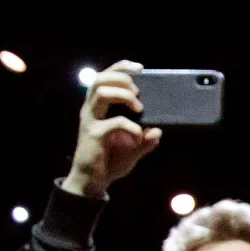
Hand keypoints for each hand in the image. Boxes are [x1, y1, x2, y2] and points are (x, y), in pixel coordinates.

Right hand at [65, 62, 162, 198]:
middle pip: (99, 79)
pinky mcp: (94, 135)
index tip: (140, 69)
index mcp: (98, 108)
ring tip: (139, 108)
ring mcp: (91, 121)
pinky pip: (113, 122)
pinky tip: (139, 136)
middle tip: (138, 92)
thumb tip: (158, 131)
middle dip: (122, 78)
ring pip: (101, 93)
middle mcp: (91, 110)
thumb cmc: (109, 162)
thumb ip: (145, 140)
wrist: (92, 182)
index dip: (121, 68)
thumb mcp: (133, 150)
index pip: (104, 77)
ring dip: (124, 96)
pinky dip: (131, 126)